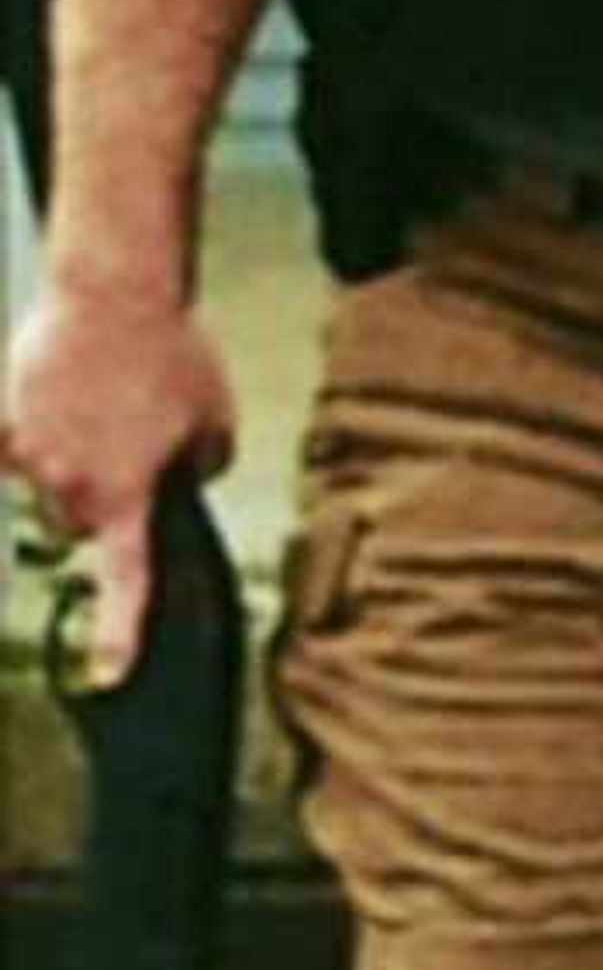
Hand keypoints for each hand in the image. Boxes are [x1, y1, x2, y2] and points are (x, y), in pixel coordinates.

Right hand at [3, 281, 235, 689]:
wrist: (117, 293)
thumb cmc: (175, 359)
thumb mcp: (215, 428)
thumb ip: (195, 474)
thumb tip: (177, 486)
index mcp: (123, 496)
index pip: (125, 581)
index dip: (120, 634)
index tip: (110, 676)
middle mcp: (66, 486)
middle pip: (80, 521)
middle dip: (103, 496)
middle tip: (133, 438)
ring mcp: (26, 454)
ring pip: (46, 481)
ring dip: (70, 457)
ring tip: (105, 399)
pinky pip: (11, 445)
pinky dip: (32, 429)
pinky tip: (59, 393)